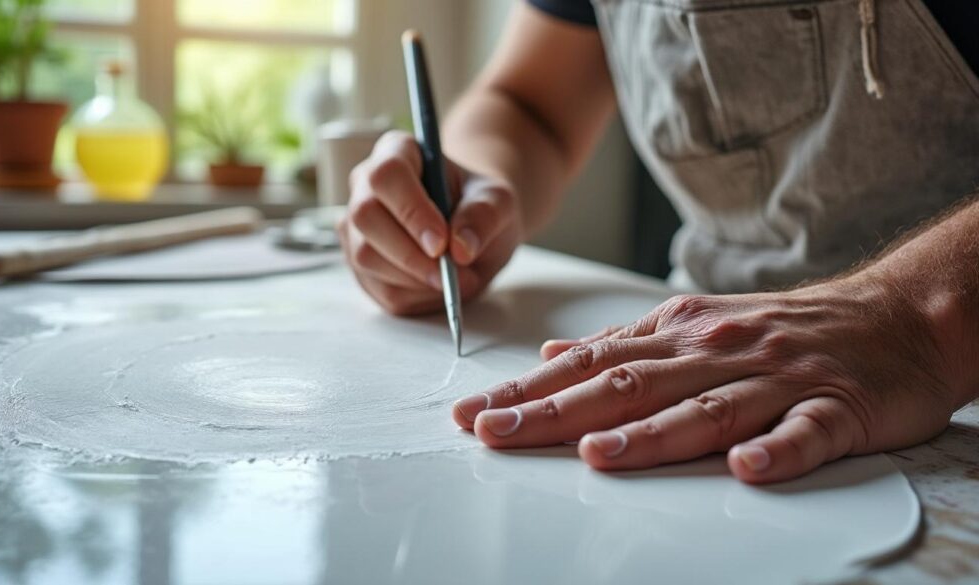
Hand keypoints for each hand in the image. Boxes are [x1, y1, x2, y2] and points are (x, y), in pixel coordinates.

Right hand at [338, 131, 522, 315]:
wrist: (472, 229)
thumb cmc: (479, 205)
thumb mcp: (499, 201)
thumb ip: (484, 215)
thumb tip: (460, 247)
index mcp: (397, 151)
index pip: (388, 174)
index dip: (411, 211)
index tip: (441, 243)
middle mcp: (366, 185)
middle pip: (365, 217)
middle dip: (409, 254)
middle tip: (449, 273)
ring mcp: (356, 226)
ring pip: (364, 256)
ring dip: (413, 279)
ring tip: (455, 279)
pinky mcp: (360, 264)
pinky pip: (376, 288)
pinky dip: (413, 296)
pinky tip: (437, 286)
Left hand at [452, 275, 964, 482]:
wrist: (890, 316)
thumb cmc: (780, 329)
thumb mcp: (693, 326)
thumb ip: (624, 347)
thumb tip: (553, 357)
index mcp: (679, 334)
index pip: (589, 365)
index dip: (527, 391)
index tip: (472, 415)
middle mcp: (716, 350)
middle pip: (628, 384)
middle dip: (556, 412)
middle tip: (496, 433)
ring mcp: (775, 378)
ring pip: (705, 408)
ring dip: (649, 433)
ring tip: (596, 456)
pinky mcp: (833, 407)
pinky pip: (804, 432)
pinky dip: (776, 449)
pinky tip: (746, 468)